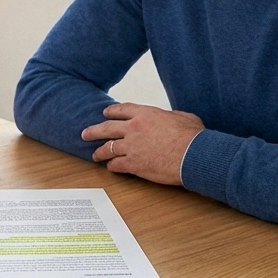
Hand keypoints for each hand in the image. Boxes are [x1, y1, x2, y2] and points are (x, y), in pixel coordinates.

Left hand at [82, 103, 204, 185]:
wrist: (192, 155)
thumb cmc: (192, 137)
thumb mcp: (183, 117)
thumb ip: (172, 116)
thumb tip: (173, 118)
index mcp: (145, 114)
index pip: (122, 110)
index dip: (112, 112)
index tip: (106, 113)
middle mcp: (133, 128)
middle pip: (106, 128)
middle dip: (93, 131)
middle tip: (85, 134)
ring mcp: (131, 146)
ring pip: (108, 148)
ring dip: (100, 152)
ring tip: (95, 155)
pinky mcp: (133, 164)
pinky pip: (116, 164)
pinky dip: (112, 166)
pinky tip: (111, 168)